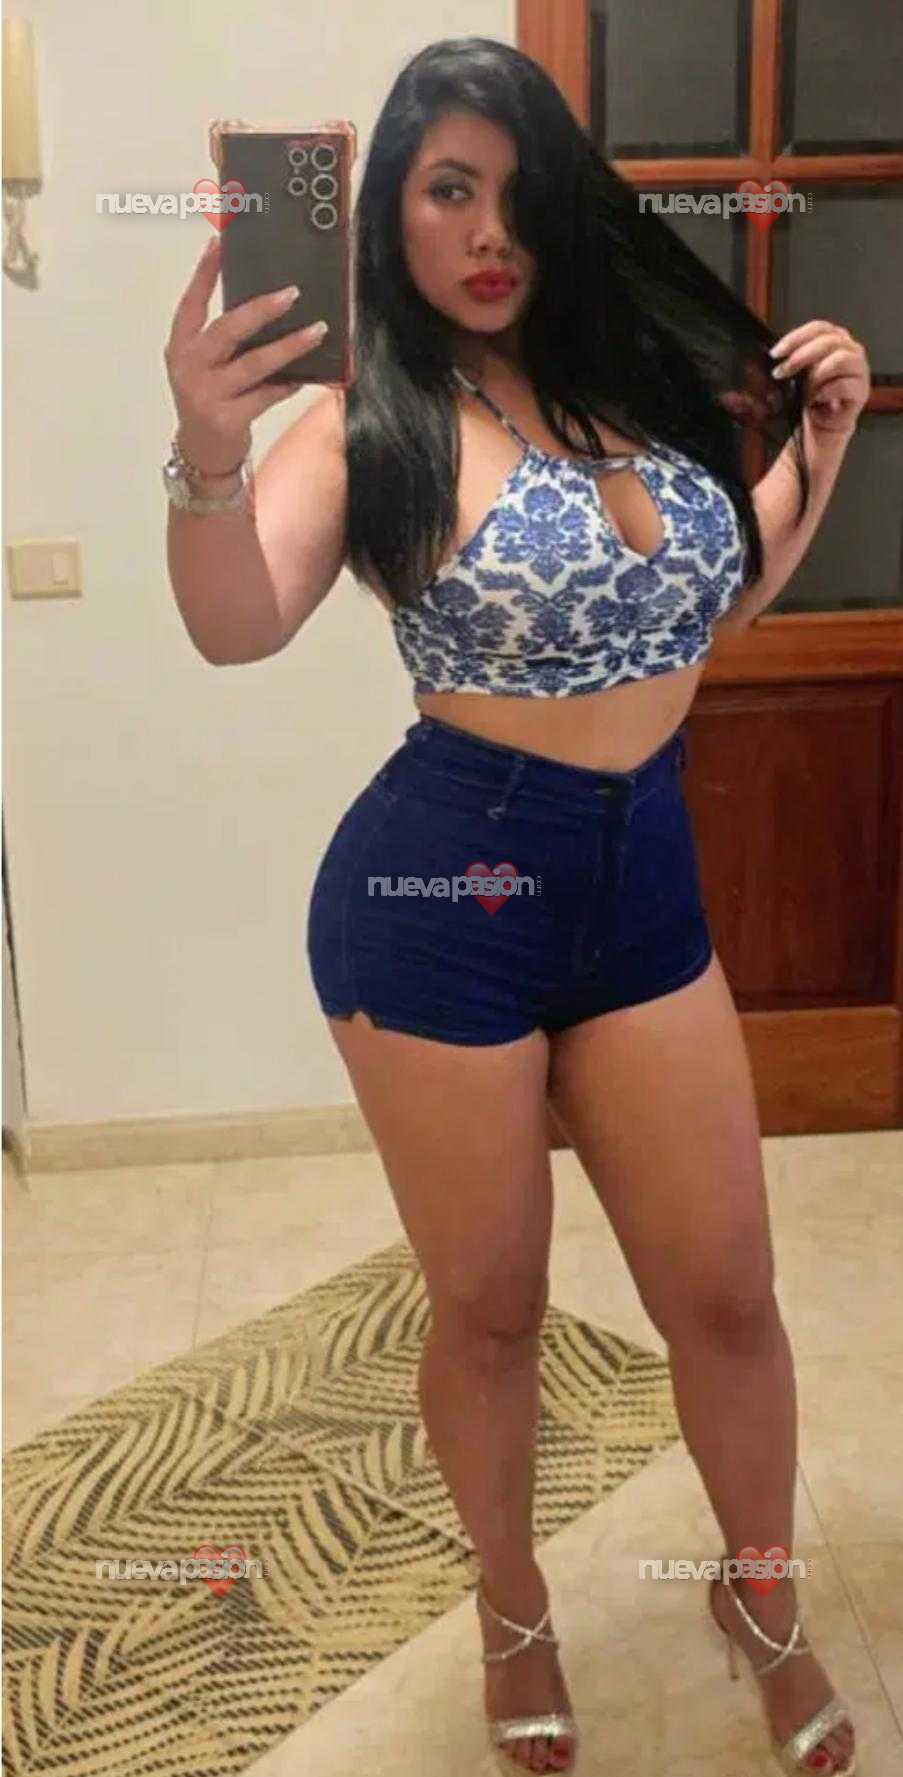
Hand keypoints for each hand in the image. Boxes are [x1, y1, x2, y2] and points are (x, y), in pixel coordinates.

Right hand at [164, 235, 327, 474]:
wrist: (201, 454)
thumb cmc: (210, 400)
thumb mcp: (206, 366)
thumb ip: (226, 340)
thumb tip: (268, 305)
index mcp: (181, 346)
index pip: (191, 303)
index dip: (204, 274)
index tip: (220, 243)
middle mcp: (189, 367)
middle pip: (226, 330)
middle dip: (260, 310)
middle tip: (292, 294)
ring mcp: (207, 395)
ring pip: (253, 364)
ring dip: (288, 347)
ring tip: (317, 331)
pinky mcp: (227, 419)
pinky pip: (265, 396)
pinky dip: (288, 384)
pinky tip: (309, 375)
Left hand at [769, 319, 870, 440]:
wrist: (822, 423)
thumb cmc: (812, 395)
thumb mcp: (798, 373)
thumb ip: (793, 359)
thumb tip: (776, 355)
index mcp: (835, 339)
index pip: (818, 328)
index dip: (796, 337)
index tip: (776, 353)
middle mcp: (851, 349)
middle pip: (828, 341)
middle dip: (801, 356)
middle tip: (782, 371)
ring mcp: (859, 369)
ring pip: (840, 360)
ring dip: (816, 375)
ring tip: (804, 391)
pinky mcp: (862, 390)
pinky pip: (844, 385)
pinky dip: (825, 392)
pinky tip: (816, 400)